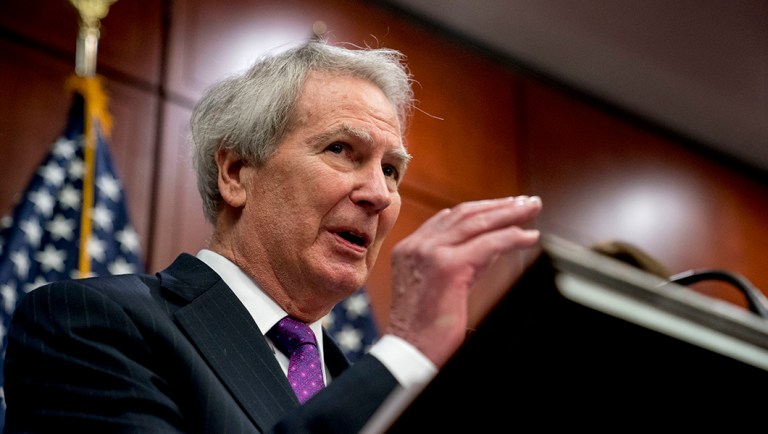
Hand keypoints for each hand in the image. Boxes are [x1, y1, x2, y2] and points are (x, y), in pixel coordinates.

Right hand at [386, 195, 541, 366]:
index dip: (480, 209)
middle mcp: (417, 246)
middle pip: (465, 214)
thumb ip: (461, 261)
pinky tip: (529, 237)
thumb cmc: (425, 329)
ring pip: (477, 223)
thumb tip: (493, 243)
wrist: (409, 352)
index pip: (450, 218)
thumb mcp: (440, 285)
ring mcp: (431, 253)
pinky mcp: (448, 267)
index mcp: (410, 249)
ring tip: (532, 209)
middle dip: (499, 205)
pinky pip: (488, 244)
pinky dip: (512, 237)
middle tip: (526, 202)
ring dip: (509, 213)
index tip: (504, 206)